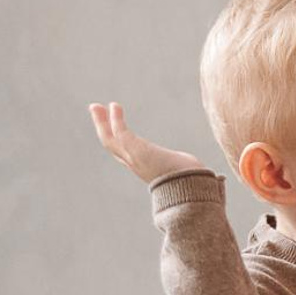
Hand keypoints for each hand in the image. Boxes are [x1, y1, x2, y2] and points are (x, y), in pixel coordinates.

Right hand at [89, 102, 205, 183]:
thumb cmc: (194, 182)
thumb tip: (198, 168)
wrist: (193, 188)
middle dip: (102, 127)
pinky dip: (116, 119)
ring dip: (101, 122)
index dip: (116, 140)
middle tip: (96, 110)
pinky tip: (115, 106)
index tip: (115, 126)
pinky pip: (120, 132)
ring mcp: (134, 159)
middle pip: (111, 145)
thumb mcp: (184, 170)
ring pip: (109, 139)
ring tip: (96, 106)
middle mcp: (136, 165)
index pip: (123, 154)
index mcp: (144, 168)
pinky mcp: (136, 151)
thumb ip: (183, 165)